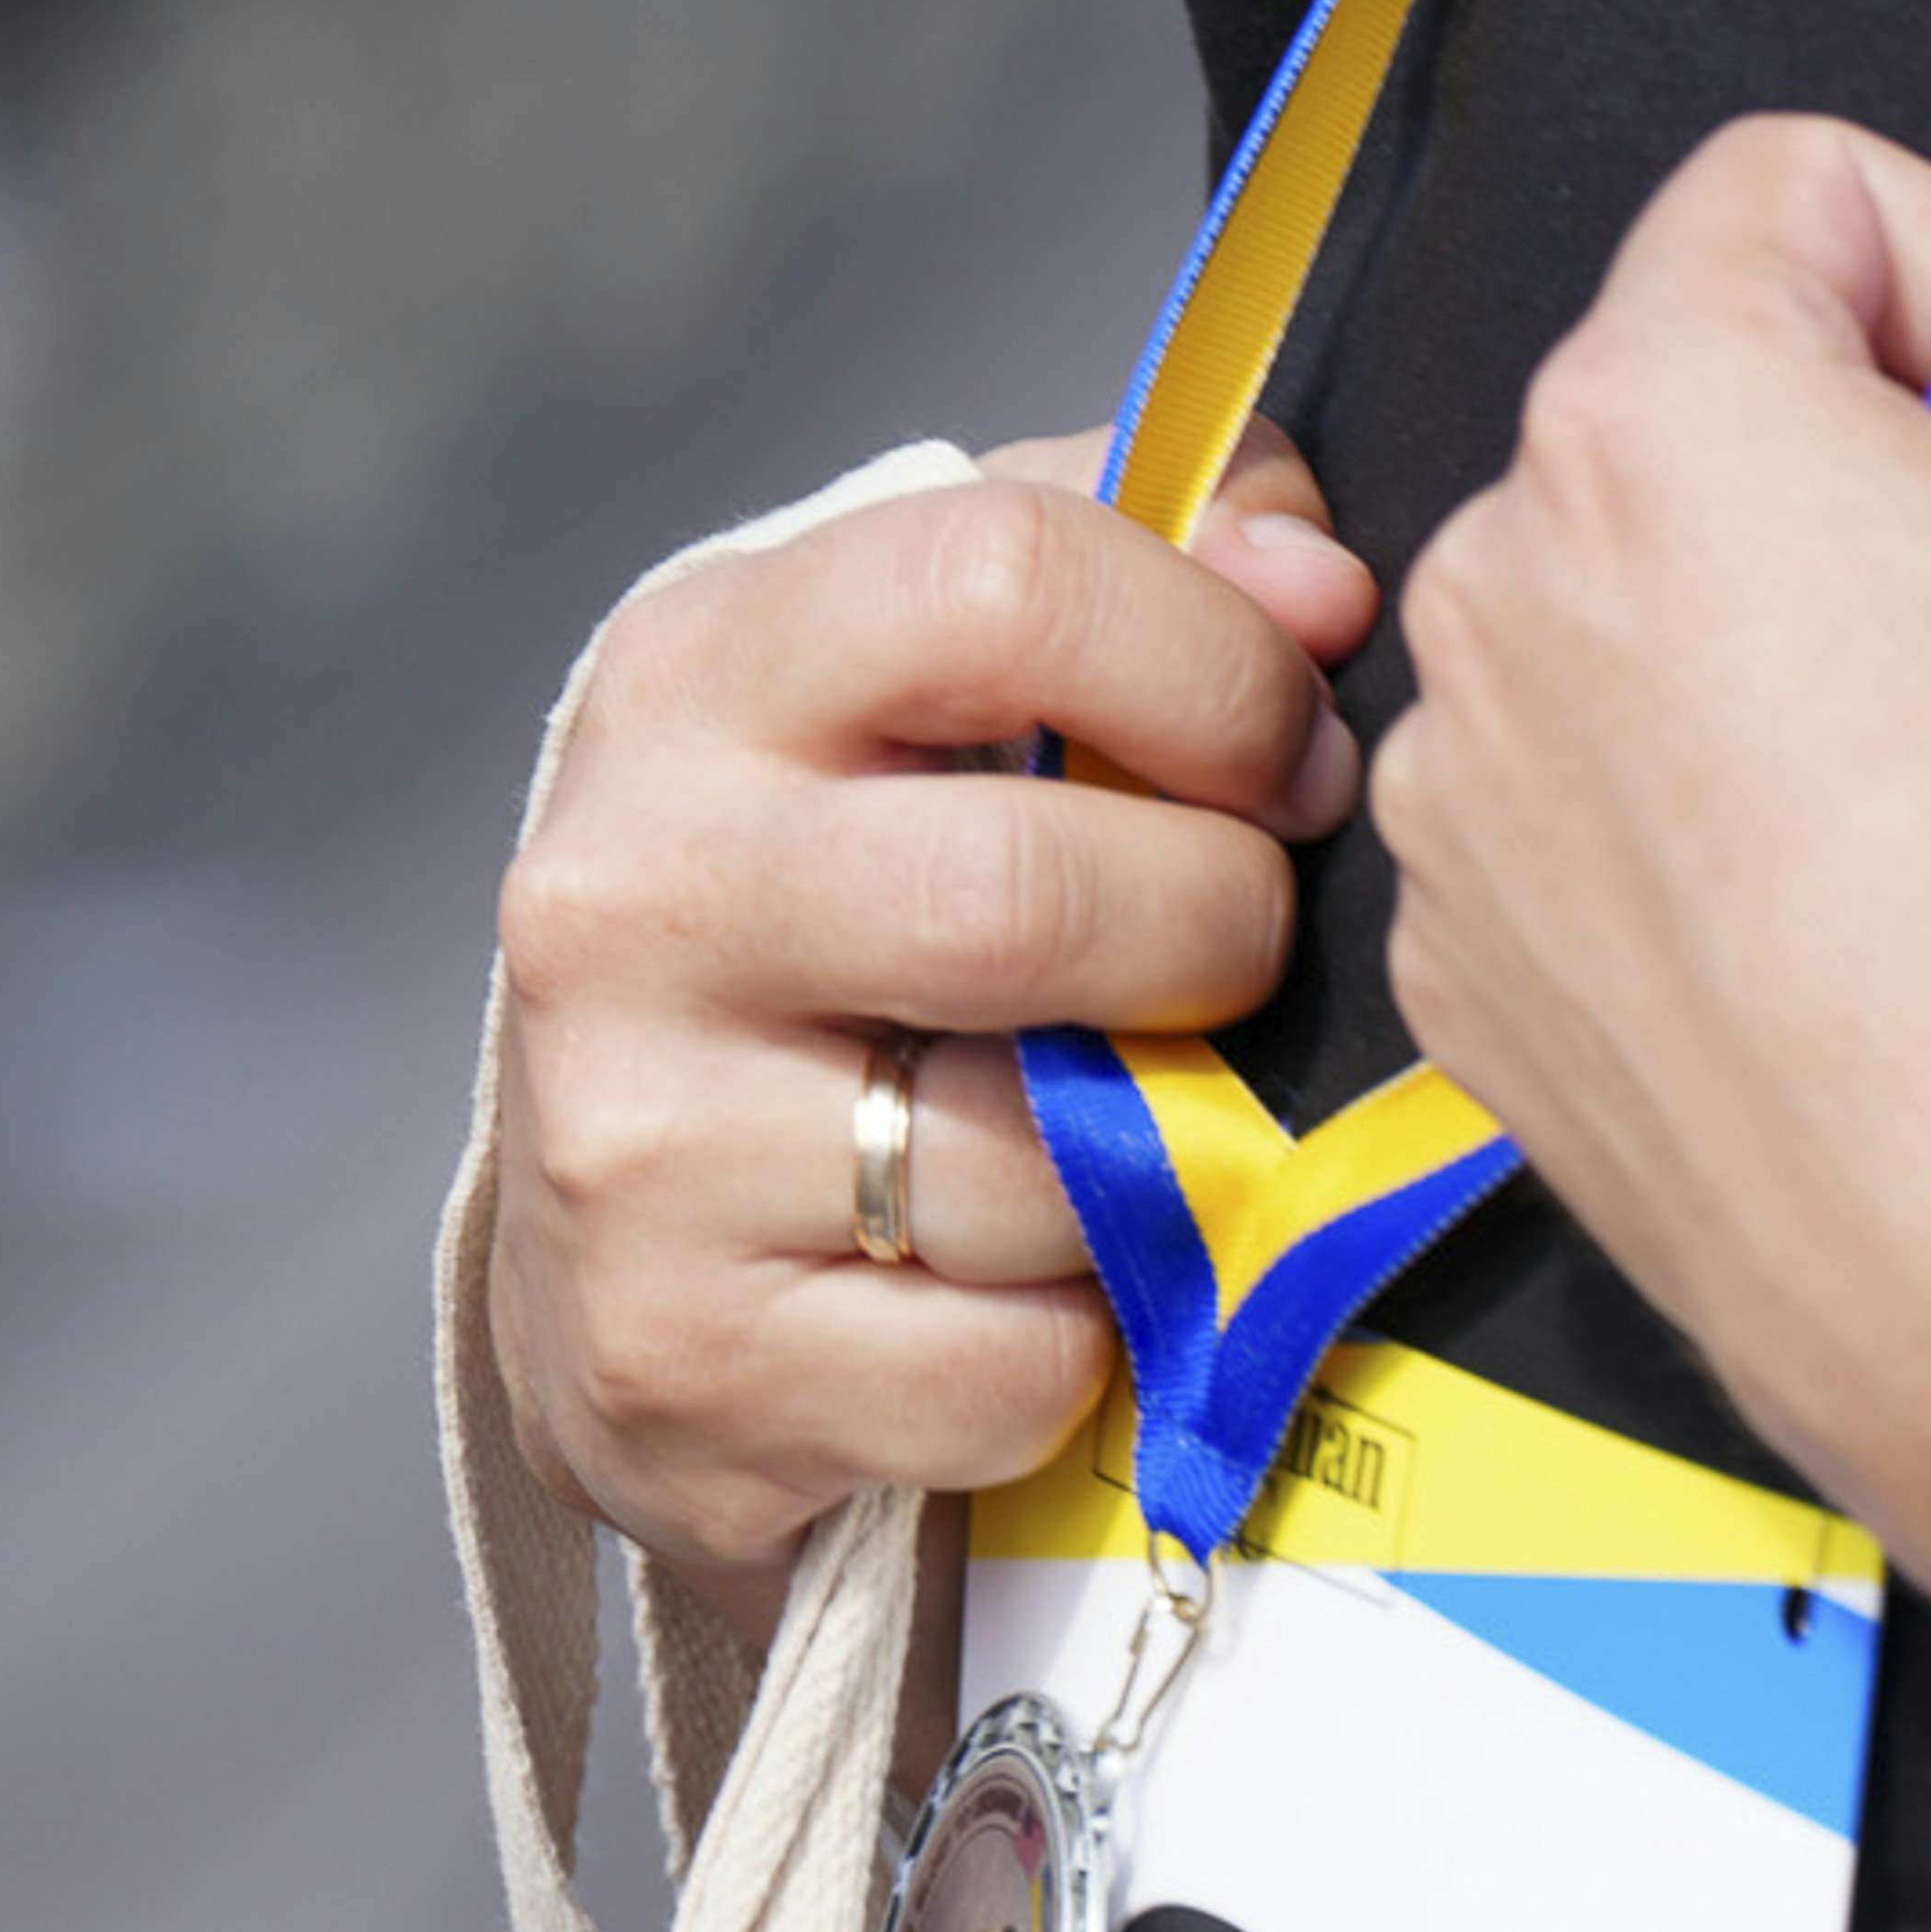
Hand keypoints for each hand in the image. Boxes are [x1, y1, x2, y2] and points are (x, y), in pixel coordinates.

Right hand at [491, 429, 1377, 1595]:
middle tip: (1240, 949)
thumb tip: (1322, 581)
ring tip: (1120, 1124)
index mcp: (699, 670)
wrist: (607, 1226)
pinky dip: (1082, 1339)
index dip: (1212, 662)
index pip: (1003, 581)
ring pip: (1043, 1163)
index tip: (1288, 748)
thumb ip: (1136, 567)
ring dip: (1153, 1163)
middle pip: (1028, 894)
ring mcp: (637, 1140)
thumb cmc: (831, 901)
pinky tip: (1023, 1283)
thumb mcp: (925, 685)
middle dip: (1215, 926)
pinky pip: (1015, 1364)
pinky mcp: (682, 1361)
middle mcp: (634, 890)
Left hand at [1375, 14, 1930, 1705]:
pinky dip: (1688, 812)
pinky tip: (1841, 919)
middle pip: (1712, 388)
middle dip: (1878, 452)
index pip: (1801, 187)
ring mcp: (1458, 772)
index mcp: (1660, 407)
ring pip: (1636, 591)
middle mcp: (1497, 560)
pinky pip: (1571, 788)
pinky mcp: (1460, 948)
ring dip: (1773, 631)